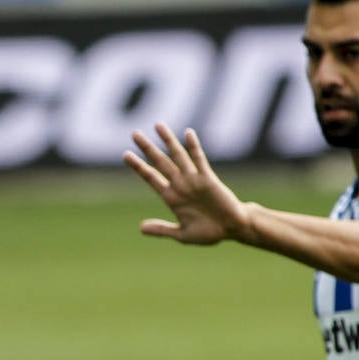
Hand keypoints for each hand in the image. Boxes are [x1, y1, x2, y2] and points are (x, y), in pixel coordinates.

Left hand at [125, 123, 247, 245]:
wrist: (232, 228)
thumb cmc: (209, 232)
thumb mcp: (183, 234)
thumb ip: (162, 229)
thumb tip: (141, 228)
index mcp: (171, 198)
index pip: (151, 178)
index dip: (139, 167)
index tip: (126, 155)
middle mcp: (180, 185)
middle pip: (160, 163)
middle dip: (147, 148)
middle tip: (135, 133)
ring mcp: (193, 180)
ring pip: (178, 156)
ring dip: (168, 141)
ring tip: (157, 125)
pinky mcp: (208, 179)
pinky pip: (199, 160)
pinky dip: (194, 147)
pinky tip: (187, 133)